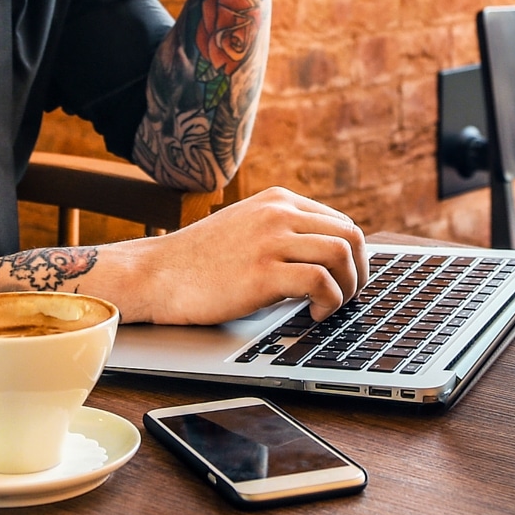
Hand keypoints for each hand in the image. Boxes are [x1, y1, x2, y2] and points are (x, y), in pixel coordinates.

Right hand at [133, 186, 367, 324]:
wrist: (155, 274)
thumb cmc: (199, 261)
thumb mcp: (246, 229)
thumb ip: (282, 233)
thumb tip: (329, 259)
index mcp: (277, 200)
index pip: (340, 221)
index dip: (352, 256)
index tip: (344, 281)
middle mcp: (278, 213)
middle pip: (350, 235)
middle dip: (359, 272)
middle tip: (346, 297)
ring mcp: (270, 240)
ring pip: (342, 253)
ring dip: (348, 287)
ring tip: (329, 306)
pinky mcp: (263, 272)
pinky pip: (321, 281)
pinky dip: (329, 302)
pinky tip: (312, 314)